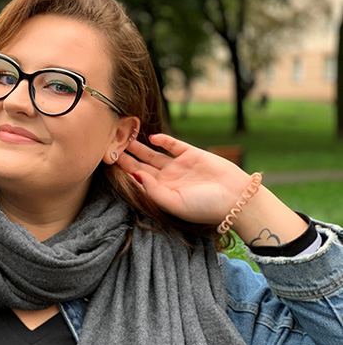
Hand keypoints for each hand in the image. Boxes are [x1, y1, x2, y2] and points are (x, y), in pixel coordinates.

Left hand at [116, 134, 251, 224]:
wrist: (236, 198)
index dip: (123, 169)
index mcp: (161, 192)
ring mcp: (178, 166)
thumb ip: (153, 190)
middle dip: (125, 155)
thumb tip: (135, 175)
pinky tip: (151, 138)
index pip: (136, 179)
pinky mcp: (192, 154)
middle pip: (140, 165)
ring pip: (152, 154)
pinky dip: (162, 140)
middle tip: (110, 143)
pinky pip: (173, 145)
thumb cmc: (206, 207)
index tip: (108, 158)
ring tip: (124, 136)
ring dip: (138, 146)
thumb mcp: (175, 203)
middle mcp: (167, 179)